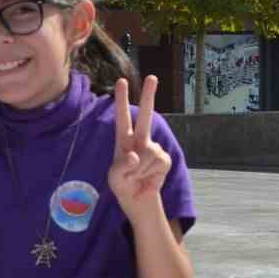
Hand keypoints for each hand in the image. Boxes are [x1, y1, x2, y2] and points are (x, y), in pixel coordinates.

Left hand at [107, 75, 172, 223]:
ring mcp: (153, 148)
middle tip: (152, 77)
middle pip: (146, 115)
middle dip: (149, 96)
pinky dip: (151, 173)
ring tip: (137, 177)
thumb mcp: (114, 179)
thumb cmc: (123, 186)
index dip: (122, 100)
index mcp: (123, 140)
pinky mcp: (164, 159)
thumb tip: (136, 155)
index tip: (122, 81)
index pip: (122, 117)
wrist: (138, 200)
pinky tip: (148, 177)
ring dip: (141, 170)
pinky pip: (158, 162)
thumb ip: (121, 167)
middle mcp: (139, 140)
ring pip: (148, 153)